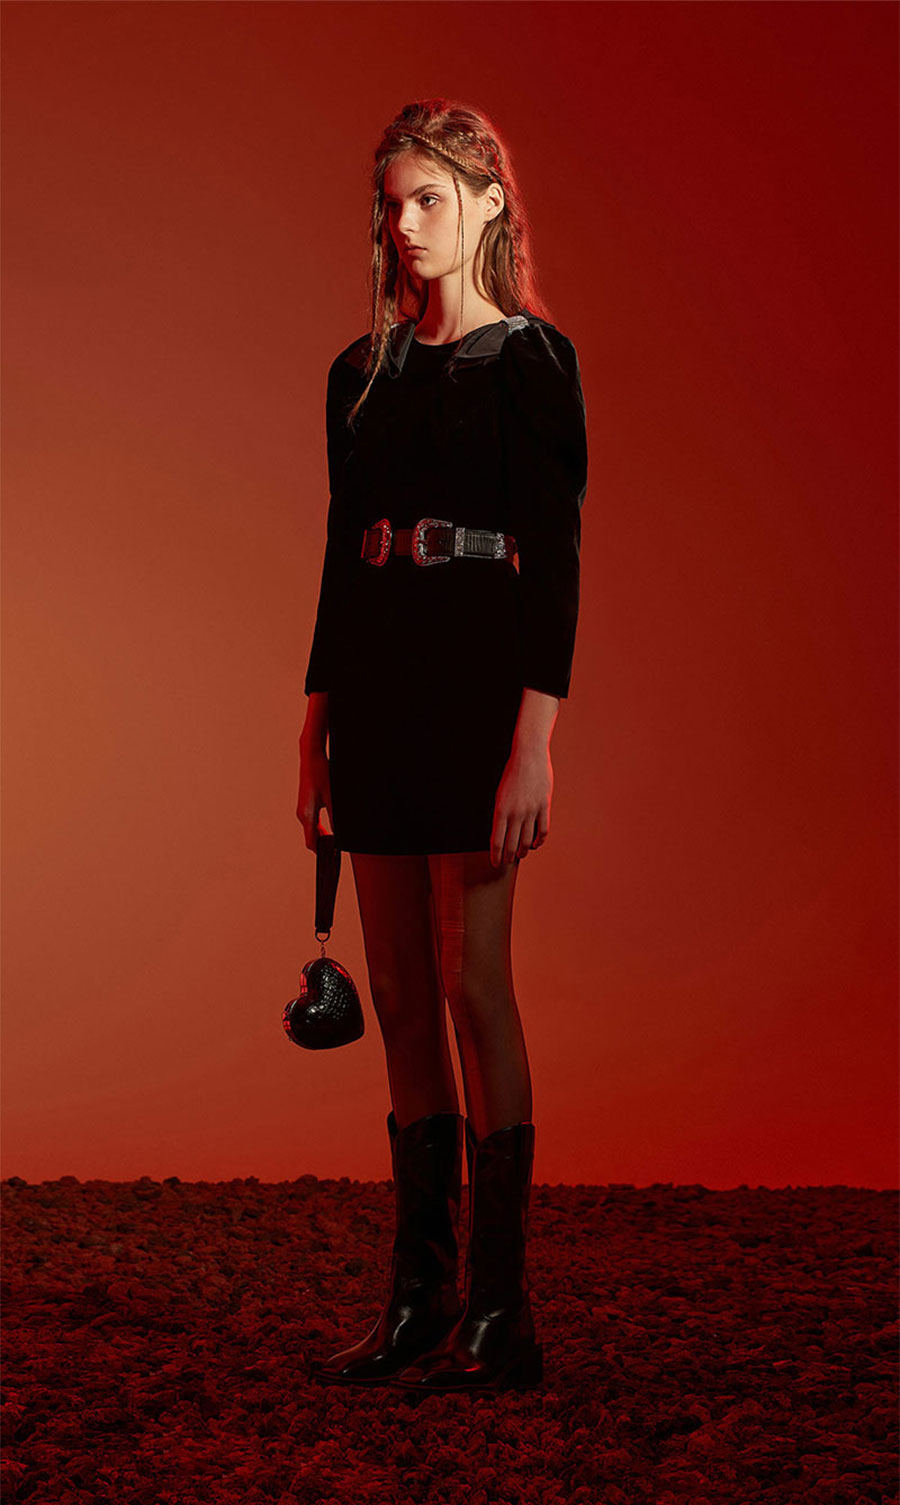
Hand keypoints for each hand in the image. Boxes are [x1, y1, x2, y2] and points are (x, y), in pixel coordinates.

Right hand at [297, 743, 333, 851]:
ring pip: (313, 830)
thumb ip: (336, 817)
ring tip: (335, 843)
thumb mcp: (333, 796)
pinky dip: (320, 828)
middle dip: (323, 847)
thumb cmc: (321, 773)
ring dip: (323, 837)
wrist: (311, 756)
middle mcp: (302, 813)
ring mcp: (303, 808)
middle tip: (336, 853)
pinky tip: (331, 829)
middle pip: (312, 838)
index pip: (312, 842)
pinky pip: (313, 822)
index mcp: (307, 815)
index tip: (331, 859)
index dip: (321, 853)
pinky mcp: (307, 803)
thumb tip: (342, 834)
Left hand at [490, 744, 552, 867]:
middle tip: (507, 863)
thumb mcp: (500, 794)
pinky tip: (535, 844)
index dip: (496, 855)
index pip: (497, 841)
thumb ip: (500, 814)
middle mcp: (516, 813)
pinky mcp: (544, 806)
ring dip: (523, 851)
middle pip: (511, 844)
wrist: (529, 756)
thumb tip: (500, 833)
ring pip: (527, 840)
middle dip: (508, 857)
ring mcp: (531, 811)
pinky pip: (543, 830)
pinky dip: (539, 841)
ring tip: (520, 856)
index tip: (495, 863)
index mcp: (501, 810)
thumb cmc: (512, 774)